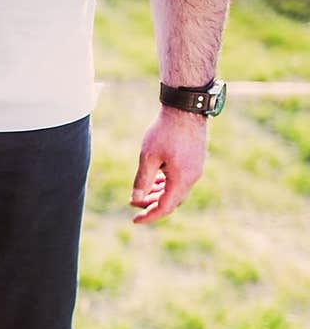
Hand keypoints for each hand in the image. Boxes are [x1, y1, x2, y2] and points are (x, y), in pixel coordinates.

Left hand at [130, 106, 207, 223]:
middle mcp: (192, 177)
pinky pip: (180, 180)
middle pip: (171, 201)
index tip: (134, 220)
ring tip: (140, 192)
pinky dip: (166, 183)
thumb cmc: (165, 131)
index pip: (165, 207)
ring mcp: (195, 169)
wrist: (185, 108)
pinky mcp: (195, 161)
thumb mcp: (148, 157)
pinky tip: (153, 179)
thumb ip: (142, 180)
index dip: (149, 215)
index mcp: (182, 179)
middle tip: (132, 203)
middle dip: (151, 204)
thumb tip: (135, 198)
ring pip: (175, 190)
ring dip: (158, 194)